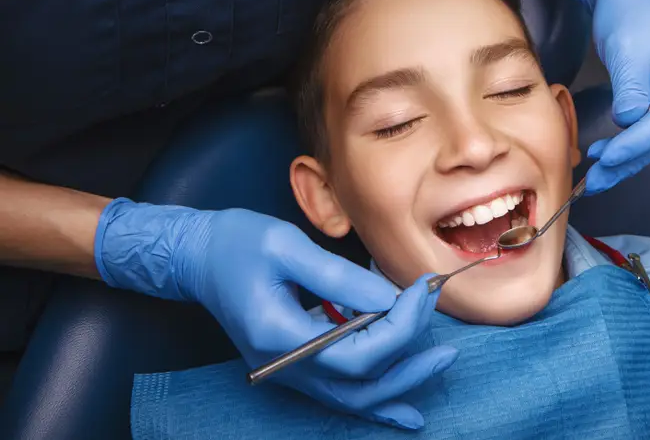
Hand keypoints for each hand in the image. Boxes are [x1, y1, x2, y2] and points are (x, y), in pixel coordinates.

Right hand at [96, 199, 455, 429]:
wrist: (198, 257)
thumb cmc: (237, 243)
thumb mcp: (287, 246)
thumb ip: (339, 276)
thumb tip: (390, 297)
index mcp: (281, 336)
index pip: (358, 350)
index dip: (400, 325)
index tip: (421, 290)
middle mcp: (284, 366)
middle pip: (361, 383)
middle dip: (410, 358)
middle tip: (445, 332)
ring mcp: (288, 372)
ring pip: (354, 398)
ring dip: (400, 386)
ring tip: (439, 365)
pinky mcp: (295, 366)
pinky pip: (341, 395)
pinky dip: (376, 404)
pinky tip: (406, 413)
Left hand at [566, 0, 649, 193]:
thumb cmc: (629, 8)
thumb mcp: (628, 47)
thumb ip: (632, 87)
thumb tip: (629, 123)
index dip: (639, 140)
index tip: (610, 158)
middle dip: (632, 156)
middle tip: (598, 179)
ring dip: (629, 155)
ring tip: (597, 174)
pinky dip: (629, 142)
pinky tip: (607, 155)